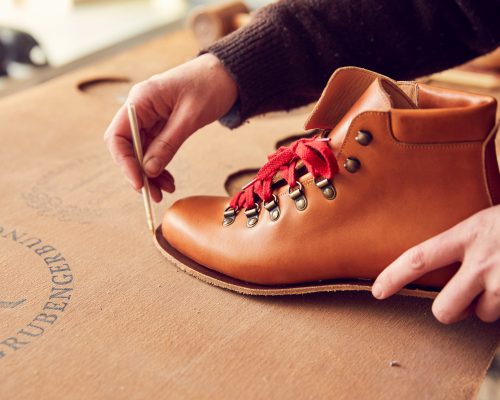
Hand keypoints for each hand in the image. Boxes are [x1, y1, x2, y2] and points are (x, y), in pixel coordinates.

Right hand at [104, 54, 237, 201]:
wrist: (228, 74)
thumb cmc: (210, 86)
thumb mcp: (190, 117)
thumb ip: (168, 143)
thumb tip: (148, 170)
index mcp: (141, 99)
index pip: (118, 135)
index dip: (124, 162)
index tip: (139, 183)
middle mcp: (141, 108)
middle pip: (127, 147)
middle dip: (138, 172)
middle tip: (153, 194)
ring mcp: (150, 117)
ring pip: (140, 152)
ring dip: (149, 173)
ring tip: (164, 191)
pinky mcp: (161, 124)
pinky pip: (153, 149)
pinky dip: (159, 165)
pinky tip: (168, 179)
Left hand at [372, 205, 499, 323]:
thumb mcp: (486, 220)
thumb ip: (464, 238)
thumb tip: (441, 255)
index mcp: (468, 234)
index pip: (419, 258)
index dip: (394, 276)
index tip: (378, 290)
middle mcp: (481, 260)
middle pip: (444, 308)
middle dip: (448, 311)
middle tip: (460, 301)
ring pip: (480, 314)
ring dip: (486, 306)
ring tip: (499, 282)